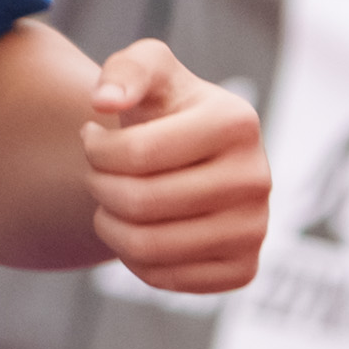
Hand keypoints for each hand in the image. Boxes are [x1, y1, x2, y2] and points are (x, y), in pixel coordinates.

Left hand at [79, 41, 266, 294]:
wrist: (190, 157)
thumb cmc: (163, 109)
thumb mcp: (147, 68)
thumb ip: (125, 69)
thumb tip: (106, 101)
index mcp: (238, 122)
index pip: (137, 153)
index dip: (96, 150)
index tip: (91, 138)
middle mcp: (257, 178)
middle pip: (141, 202)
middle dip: (99, 187)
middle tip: (96, 174)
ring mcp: (255, 228)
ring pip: (148, 247)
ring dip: (109, 225)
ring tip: (109, 202)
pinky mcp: (244, 269)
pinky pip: (166, 279)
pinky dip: (134, 260)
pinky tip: (137, 229)